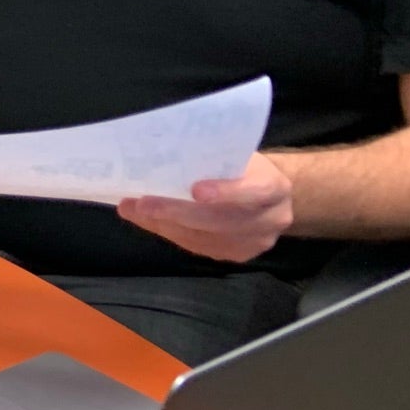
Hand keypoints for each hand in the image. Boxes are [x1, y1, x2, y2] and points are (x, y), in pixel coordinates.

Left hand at [116, 154, 293, 262]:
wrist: (268, 193)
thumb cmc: (244, 167)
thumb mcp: (235, 155)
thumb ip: (208, 159)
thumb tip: (154, 160)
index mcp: (275, 186)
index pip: (255, 190)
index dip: (226, 192)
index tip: (195, 190)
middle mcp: (271, 219)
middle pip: (221, 220)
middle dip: (176, 212)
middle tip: (141, 204)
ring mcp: (256, 242)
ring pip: (203, 237)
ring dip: (164, 224)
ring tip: (135, 210)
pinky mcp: (238, 255)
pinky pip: (199, 247)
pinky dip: (171, 232)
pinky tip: (151, 221)